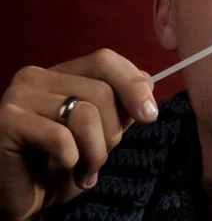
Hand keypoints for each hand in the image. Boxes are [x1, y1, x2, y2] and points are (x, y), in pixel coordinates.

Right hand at [0, 49, 157, 220]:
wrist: (19, 198)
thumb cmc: (60, 164)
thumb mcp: (100, 132)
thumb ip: (120, 105)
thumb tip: (147, 83)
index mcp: (61, 73)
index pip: (106, 60)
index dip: (133, 85)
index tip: (149, 115)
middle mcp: (37, 76)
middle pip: (101, 92)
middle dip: (112, 132)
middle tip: (97, 158)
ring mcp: (19, 96)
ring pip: (85, 114)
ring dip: (94, 153)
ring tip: (83, 170)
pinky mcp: (7, 122)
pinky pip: (61, 138)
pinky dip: (70, 161)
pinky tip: (58, 169)